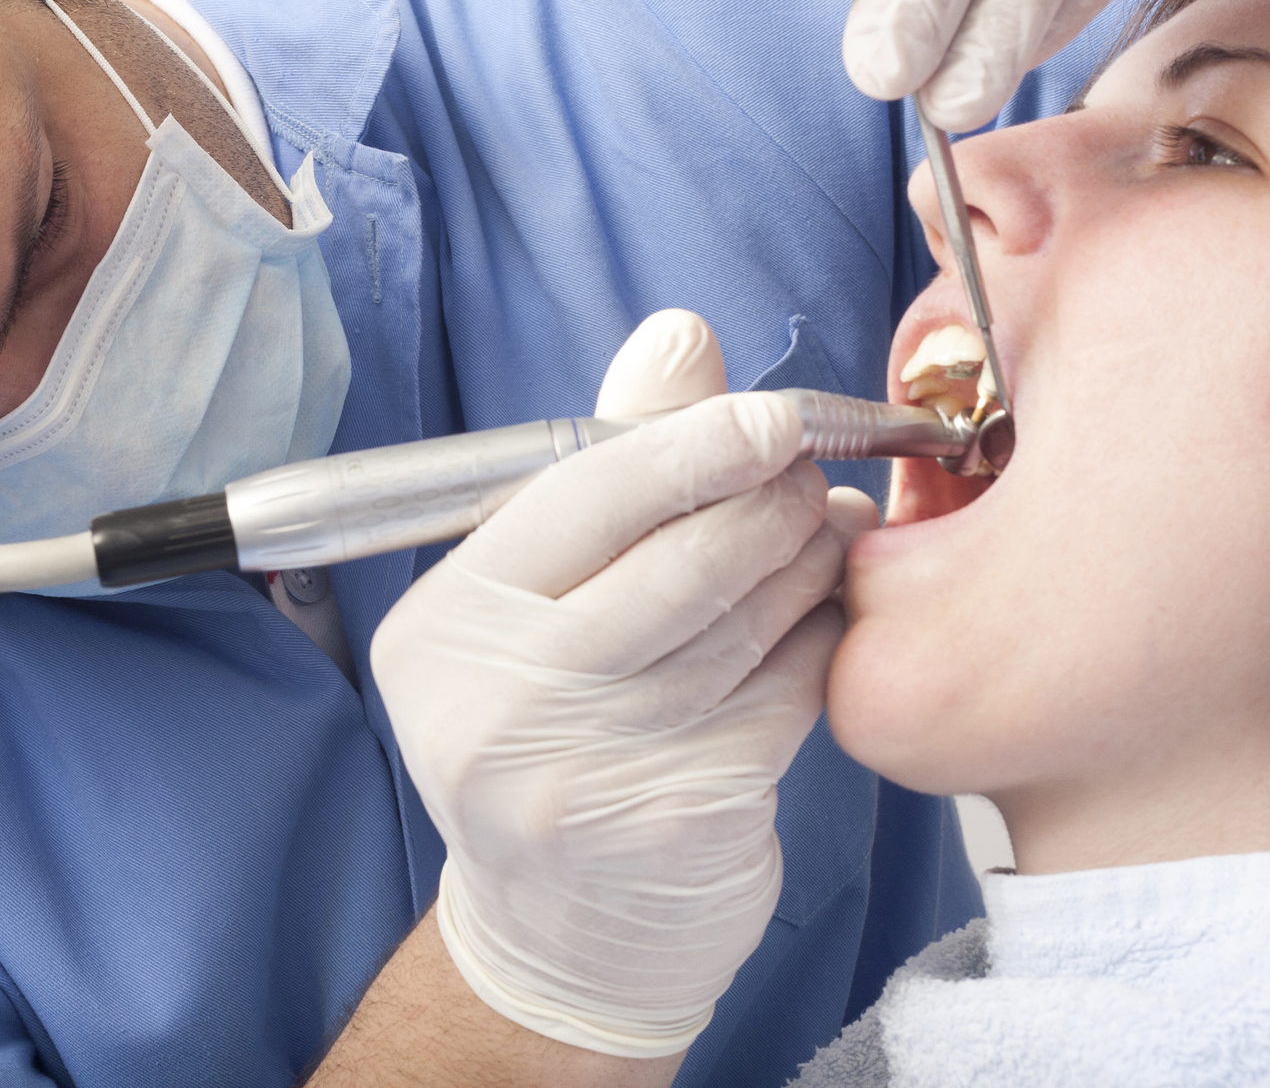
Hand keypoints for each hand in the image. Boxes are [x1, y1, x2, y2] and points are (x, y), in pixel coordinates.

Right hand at [371, 311, 875, 1056]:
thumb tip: (678, 335)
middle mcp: (493, 702)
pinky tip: (825, 617)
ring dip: (806, 561)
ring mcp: (584, 772)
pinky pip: (783, 692)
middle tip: (811, 472)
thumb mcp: (538, 604)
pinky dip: (818, 641)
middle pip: (674, 559)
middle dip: (766, 499)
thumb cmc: (550, 732)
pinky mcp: (679, 819)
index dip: (690, 445)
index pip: (578, 499)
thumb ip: (607, 468)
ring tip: (827, 528)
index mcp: (442, 628)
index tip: (769, 417)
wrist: (562, 933)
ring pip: (740, 623)